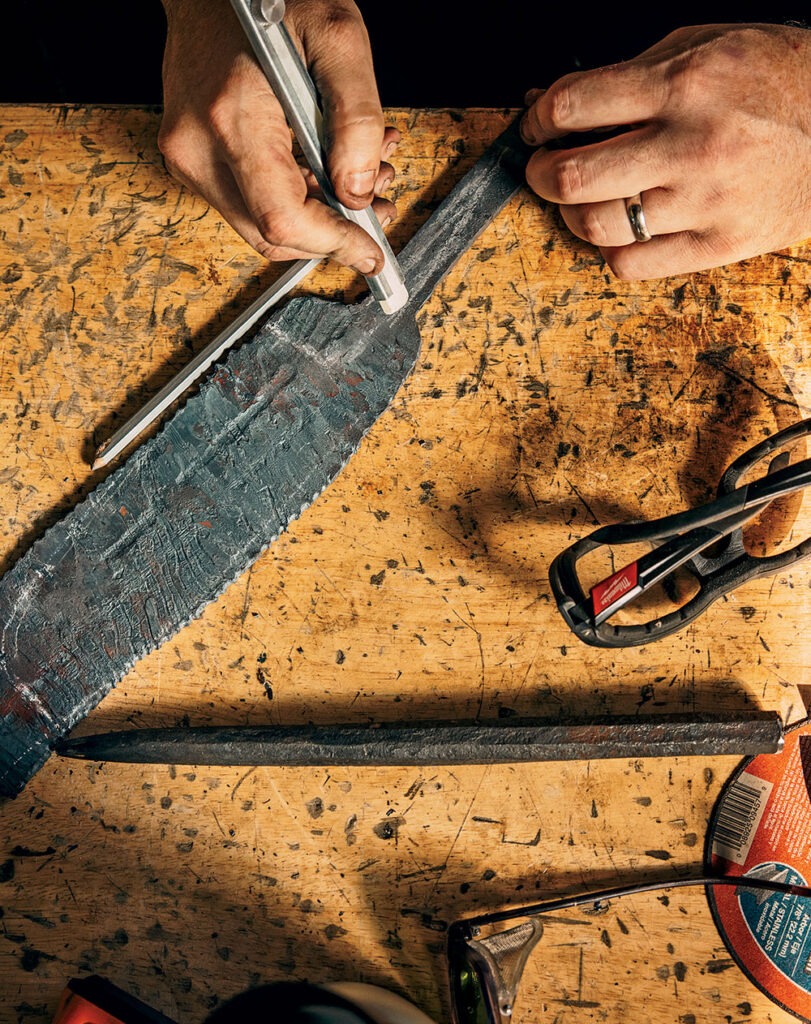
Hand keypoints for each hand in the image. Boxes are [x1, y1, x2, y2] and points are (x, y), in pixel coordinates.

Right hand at [158, 0, 397, 274]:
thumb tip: (359, 190)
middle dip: (329, 234)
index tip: (371, 253)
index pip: (283, 219)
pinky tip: (325, 165)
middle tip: (376, 208)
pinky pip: (245, 200)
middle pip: (269, 235)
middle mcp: (197, 146)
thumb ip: (357, 119)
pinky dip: (291, 196)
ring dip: (315, 216)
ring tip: (362, 176)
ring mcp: (187, 154)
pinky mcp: (190, 154)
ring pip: (258, 224)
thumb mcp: (338, 38)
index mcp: (231, 119)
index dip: (334, 245)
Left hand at [520, 23, 810, 278]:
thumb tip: (548, 100)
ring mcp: (704, 201)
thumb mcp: (704, 47)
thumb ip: (627, 75)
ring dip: (570, 213)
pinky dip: (610, 248)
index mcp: (684, 83)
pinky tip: (621, 227)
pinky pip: (630, 263)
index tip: (536, 127)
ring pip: (595, 225)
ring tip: (581, 198)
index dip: (538, 119)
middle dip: (539, 172)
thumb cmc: (773, 82)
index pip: (573, 105)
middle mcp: (690, 145)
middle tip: (544, 167)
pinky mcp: (718, 245)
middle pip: (572, 177)